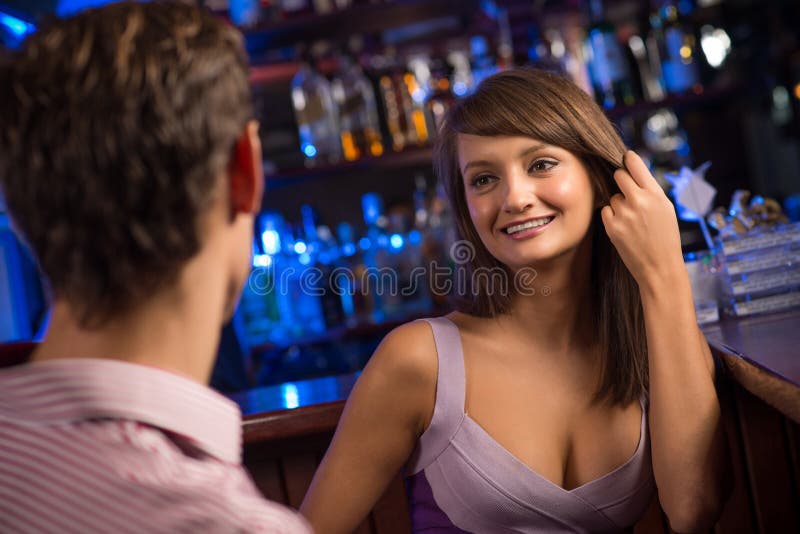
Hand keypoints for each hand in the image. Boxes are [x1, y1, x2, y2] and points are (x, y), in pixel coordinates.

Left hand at [600, 151, 684, 290]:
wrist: (659, 267)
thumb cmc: (665, 237)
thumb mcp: (666, 208)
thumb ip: (650, 190)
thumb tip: (633, 171)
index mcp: (656, 194)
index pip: (635, 164)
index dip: (628, 159)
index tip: (625, 158)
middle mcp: (639, 201)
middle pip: (618, 175)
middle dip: (621, 180)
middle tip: (628, 191)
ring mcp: (624, 214)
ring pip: (613, 196)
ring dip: (619, 204)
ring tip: (633, 220)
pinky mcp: (612, 227)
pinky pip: (606, 210)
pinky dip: (612, 216)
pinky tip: (624, 227)